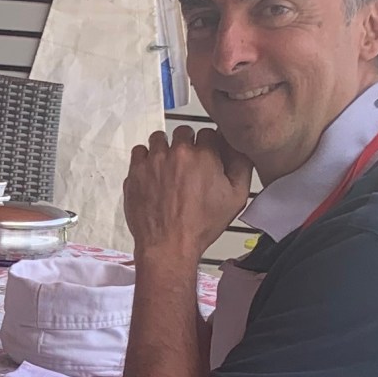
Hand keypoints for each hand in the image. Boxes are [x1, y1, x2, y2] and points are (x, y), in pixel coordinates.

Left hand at [123, 127, 252, 260]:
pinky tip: (153, 173)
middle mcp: (177, 153)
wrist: (168, 245)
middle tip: (188, 164)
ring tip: (169, 168)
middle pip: (182, 132)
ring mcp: (153, 161)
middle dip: (187, 144)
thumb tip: (239, 145)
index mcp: (204, 155)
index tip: (207, 155)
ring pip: (159, 139)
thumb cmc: (201, 225)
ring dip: (165, 148)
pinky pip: (139, 152)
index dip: (208, 144)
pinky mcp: (136, 171)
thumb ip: (241, 165)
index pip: (208, 132)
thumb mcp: (236, 197)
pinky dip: (146, 159)